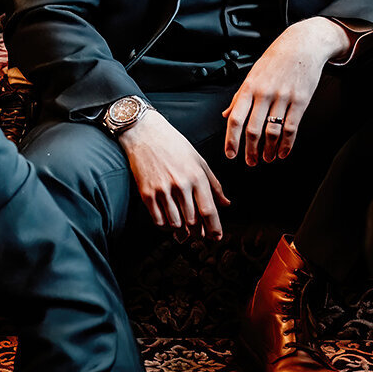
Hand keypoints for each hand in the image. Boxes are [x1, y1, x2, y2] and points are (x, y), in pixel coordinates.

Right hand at [117, 107, 229, 238]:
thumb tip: (226, 204)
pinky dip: (165, 226)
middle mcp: (181, 184)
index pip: (208, 210)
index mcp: (196, 176)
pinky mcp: (147, 193)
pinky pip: (158, 220)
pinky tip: (169, 224)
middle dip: (198, 233)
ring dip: (181, 232)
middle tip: (200, 236)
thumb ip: (214, 185)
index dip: (214, 228)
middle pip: (193, 221)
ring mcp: (162, 190)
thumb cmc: (175, 145)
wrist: (145, 133)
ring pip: (176, 223)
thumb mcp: (199, 161)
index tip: (217, 238)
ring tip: (184, 233)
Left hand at [224, 17, 347, 165]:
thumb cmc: (276, 59)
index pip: (235, 118)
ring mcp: (283, 97)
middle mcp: (264, 93)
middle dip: (250, 150)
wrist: (303, 44)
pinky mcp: (300, 100)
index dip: (231, 139)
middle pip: (253, 129)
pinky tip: (283, 152)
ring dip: (268, 149)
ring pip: (272, 131)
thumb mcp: (253, 74)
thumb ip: (239, 96)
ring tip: (267, 158)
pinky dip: (286, 144)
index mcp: (249, 87)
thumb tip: (226, 115)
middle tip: (250, 162)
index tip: (230, 154)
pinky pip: (291, 127)